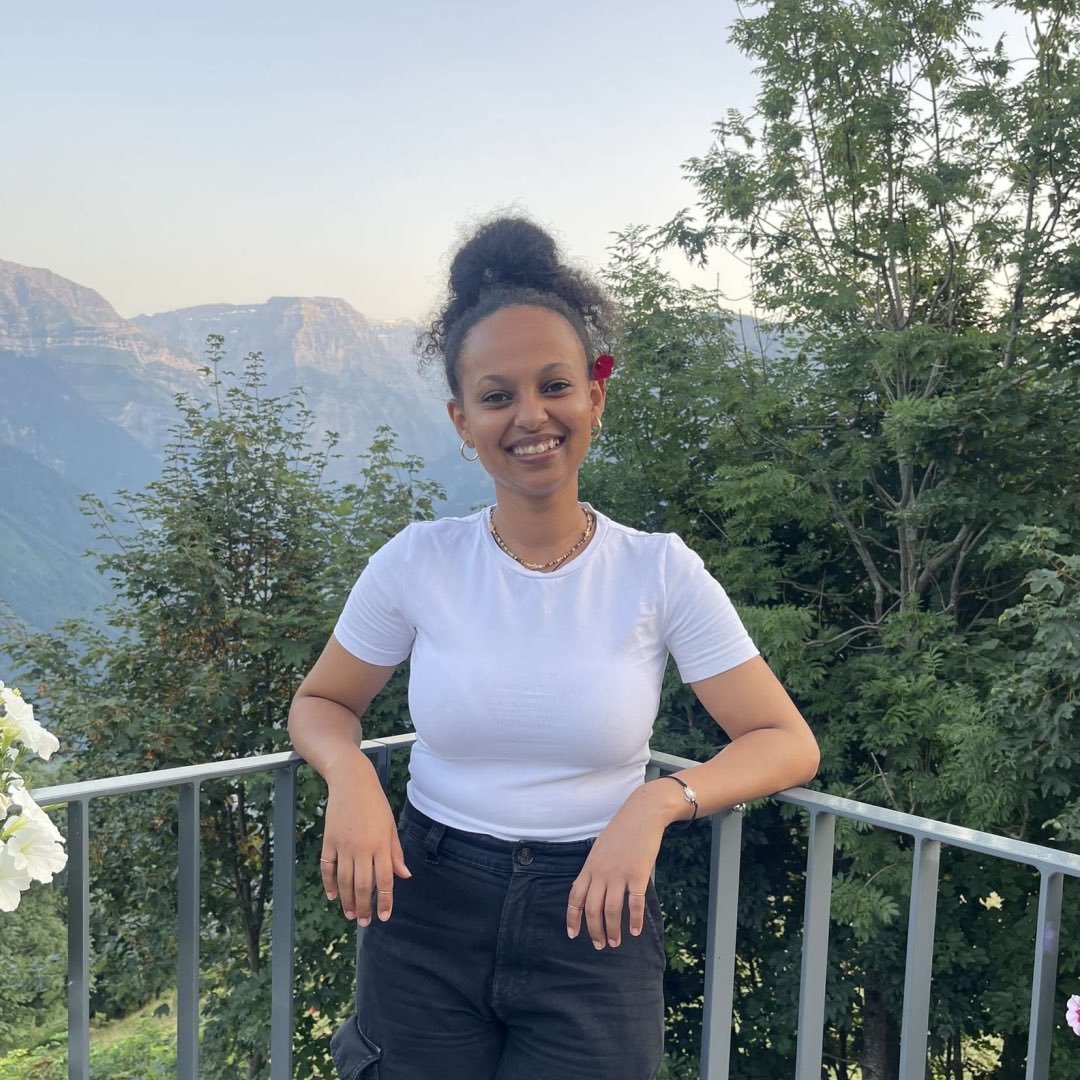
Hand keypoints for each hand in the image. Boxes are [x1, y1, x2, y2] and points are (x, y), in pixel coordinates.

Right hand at [319, 751, 410, 925]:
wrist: (351, 782)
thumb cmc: (375, 803)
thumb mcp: (390, 826)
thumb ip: (395, 852)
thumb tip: (404, 876)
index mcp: (381, 845)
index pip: (385, 880)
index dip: (385, 901)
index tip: (383, 917)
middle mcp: (362, 849)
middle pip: (362, 885)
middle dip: (364, 907)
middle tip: (364, 922)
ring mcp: (343, 846)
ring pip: (344, 881)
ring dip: (347, 900)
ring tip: (350, 914)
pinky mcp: (328, 842)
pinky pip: (327, 868)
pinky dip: (329, 883)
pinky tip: (333, 896)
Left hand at [566, 787, 669, 948]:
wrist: (642, 814)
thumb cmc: (621, 831)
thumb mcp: (599, 848)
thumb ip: (594, 869)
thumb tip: (588, 889)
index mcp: (589, 866)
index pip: (575, 897)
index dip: (572, 918)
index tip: (573, 935)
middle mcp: (601, 873)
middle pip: (592, 909)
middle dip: (594, 930)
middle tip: (600, 945)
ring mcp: (619, 874)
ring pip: (612, 910)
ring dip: (613, 930)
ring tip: (615, 942)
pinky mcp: (638, 875)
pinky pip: (635, 904)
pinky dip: (635, 920)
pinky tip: (636, 931)